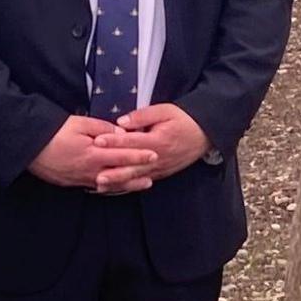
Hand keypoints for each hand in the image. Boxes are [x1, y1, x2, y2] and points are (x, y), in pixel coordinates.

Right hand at [27, 115, 153, 192]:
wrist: (28, 148)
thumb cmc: (54, 132)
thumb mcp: (79, 123)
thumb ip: (102, 128)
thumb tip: (120, 132)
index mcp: (94, 154)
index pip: (122, 155)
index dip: (140, 155)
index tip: (155, 155)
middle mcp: (90, 170)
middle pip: (120, 173)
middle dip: (138, 173)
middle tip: (155, 172)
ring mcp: (82, 179)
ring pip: (111, 184)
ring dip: (128, 184)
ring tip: (143, 184)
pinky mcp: (74, 183)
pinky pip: (97, 188)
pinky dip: (111, 188)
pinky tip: (117, 187)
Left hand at [89, 104, 211, 187]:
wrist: (205, 134)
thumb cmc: (184, 120)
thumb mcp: (165, 110)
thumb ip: (142, 116)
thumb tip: (121, 122)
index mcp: (158, 140)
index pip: (132, 141)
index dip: (114, 141)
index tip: (98, 141)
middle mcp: (158, 158)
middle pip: (132, 165)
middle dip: (113, 170)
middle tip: (95, 173)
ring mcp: (160, 168)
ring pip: (135, 177)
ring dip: (118, 182)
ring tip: (100, 185)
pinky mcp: (161, 174)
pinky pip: (142, 182)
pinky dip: (127, 186)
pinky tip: (114, 189)